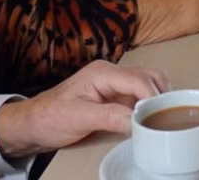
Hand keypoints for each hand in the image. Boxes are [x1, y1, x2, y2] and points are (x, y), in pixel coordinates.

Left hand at [0, 60, 170, 158]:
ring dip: (157, 102)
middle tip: (165, 119)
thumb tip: (138, 121)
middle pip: (150, 78)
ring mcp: (114, 85)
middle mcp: (112, 74)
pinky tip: (148, 122)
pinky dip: (148, 108)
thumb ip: (110, 117)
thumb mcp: (79, 118)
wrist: (33, 125)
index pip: (139, 79)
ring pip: (148, 86)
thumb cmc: (50, 118)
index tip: (160, 118)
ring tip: (159, 121)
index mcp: (103, 72)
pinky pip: (139, 99)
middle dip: (161, 96)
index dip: (153, 97)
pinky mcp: (115, 98)